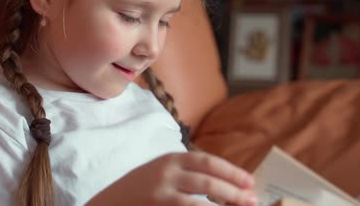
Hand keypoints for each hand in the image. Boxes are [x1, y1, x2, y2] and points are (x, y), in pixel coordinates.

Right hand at [86, 151, 256, 205]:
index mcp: (171, 158)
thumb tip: (226, 183)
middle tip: (252, 202)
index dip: (232, 172)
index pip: (208, 161)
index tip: (250, 182)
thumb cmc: (140, 190)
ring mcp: (160, 192)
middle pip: (208, 180)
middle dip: (234, 192)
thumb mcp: (162, 172)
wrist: (107, 203)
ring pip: (199, 202)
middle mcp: (166, 172)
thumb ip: (187, 173)